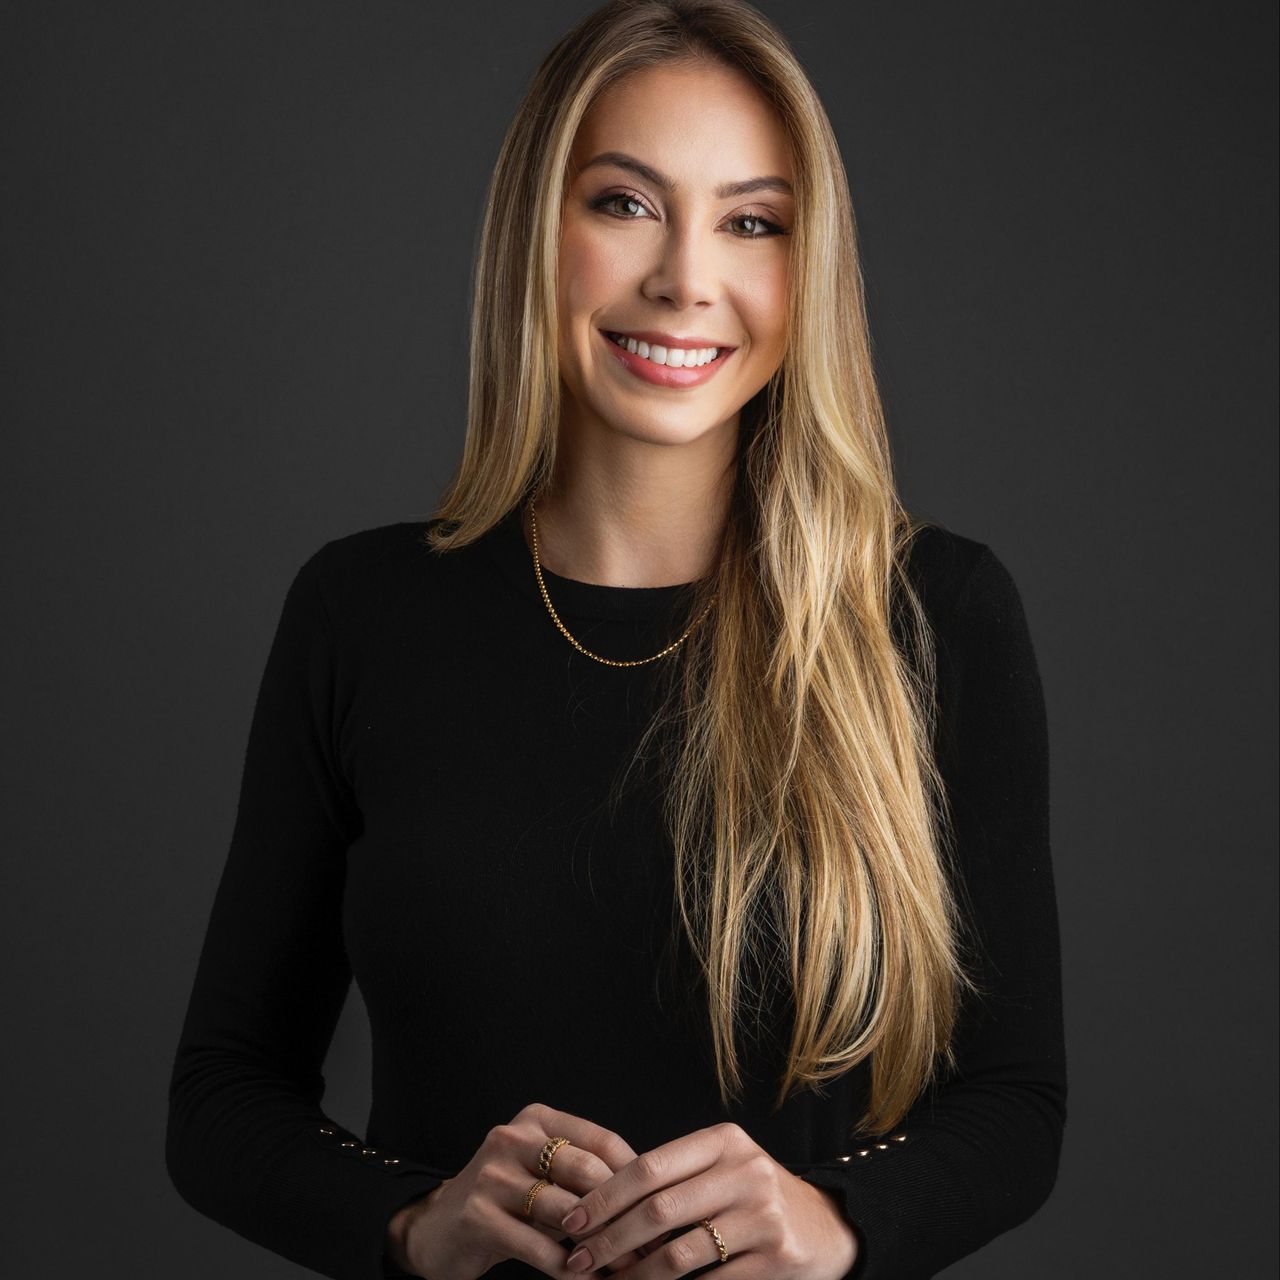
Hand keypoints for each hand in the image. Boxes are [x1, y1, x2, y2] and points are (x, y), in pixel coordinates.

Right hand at [393, 1101, 654, 1278]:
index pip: (602, 1141)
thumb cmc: (509, 1203)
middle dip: (621, 1213)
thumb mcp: (545, 1177)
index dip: (635, 1178)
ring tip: (623, 1269)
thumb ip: (586, 1176)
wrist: (438, 1229)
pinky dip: (567, 1267)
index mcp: (538, 1119)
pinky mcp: (477, 1214)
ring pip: (566, 1210)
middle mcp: (513, 1137)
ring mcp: (492, 1174)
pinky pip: (537, 1245)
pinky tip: (583, 1279)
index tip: (660, 1210)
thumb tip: (650, 1200)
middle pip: (587, 1171)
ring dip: (599, 1246)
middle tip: (647, 1246)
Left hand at [556, 1121, 859, 1278]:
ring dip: (634, 1277)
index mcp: (723, 1141)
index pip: (648, 1166)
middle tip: (576, 1262)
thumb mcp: (722, 1169)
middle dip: (609, 1239)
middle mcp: (745, 1171)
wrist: (828, 1226)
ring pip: (679, 1253)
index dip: (604, 1196)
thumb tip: (596, 1207)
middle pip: (658, 1209)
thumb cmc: (755, 1197)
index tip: (571, 1221)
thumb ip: (674, 1179)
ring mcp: (763, 1215)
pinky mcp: (777, 1257)